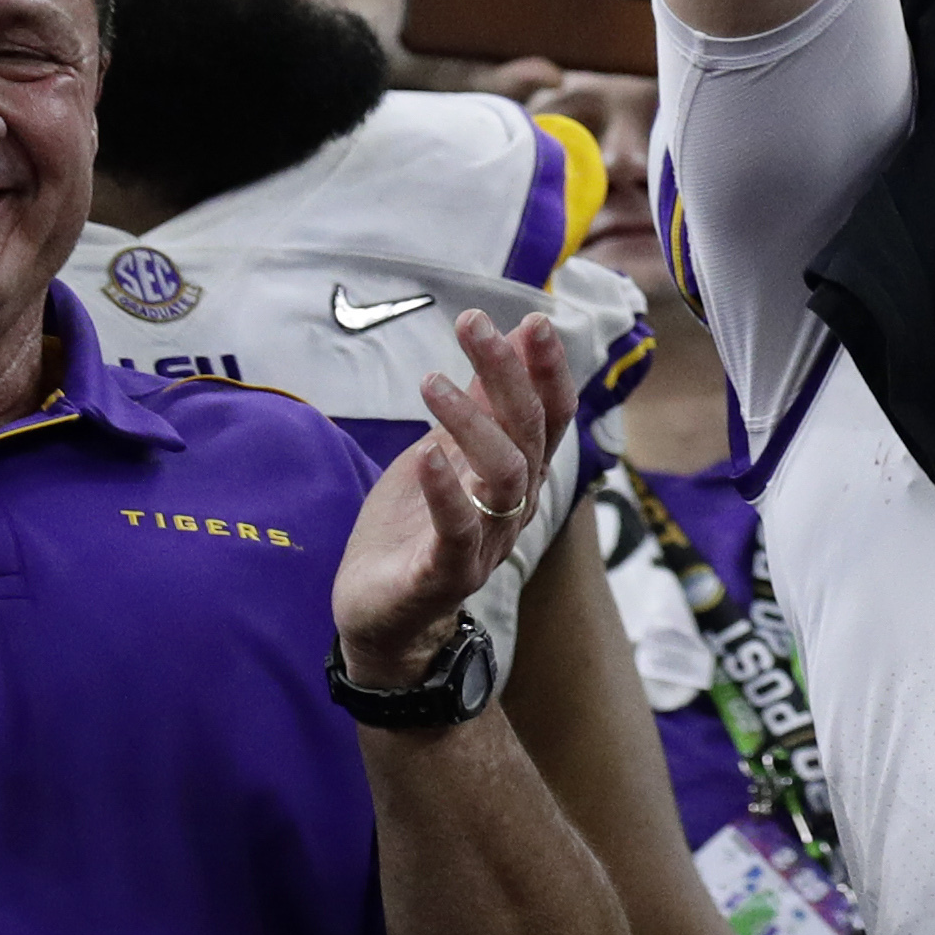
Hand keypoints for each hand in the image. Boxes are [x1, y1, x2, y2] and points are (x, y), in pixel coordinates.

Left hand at [332, 310, 570, 683]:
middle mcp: (516, 506)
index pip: (551, 414)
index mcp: (520, 474)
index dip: (547, 368)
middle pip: (530, 431)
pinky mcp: (445, 572)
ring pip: (504, 474)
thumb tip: (509, 335)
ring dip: (472, 420)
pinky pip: (458, 529)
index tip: (533, 319)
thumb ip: (481, 403)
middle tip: (473, 323)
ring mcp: (486, 540)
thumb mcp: (445, 451)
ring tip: (430, 381)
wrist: (382, 615)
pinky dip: (447, 489)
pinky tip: (427, 452)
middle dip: (508, 372)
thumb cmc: (415, 527)